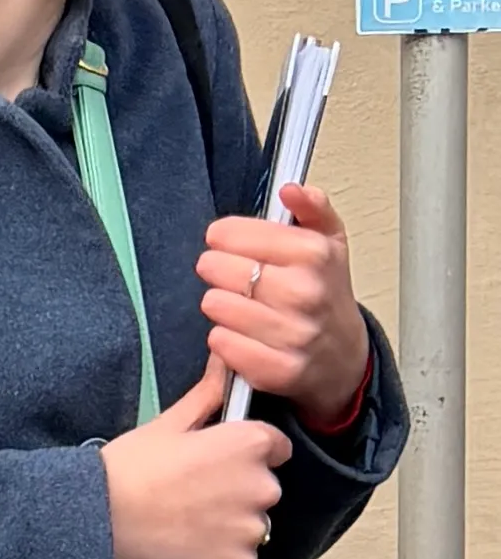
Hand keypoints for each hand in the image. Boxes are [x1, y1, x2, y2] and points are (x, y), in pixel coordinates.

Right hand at [102, 359, 291, 558]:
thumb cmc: (130, 468)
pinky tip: (188, 547)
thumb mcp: (168, 423)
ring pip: (252, 525)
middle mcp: (262, 486)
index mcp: (248, 445)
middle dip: (238, 491)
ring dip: (230, 526)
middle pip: (264, 488)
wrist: (100, 520)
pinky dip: (220, 556)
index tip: (215, 463)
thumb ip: (209, 393)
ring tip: (186, 523)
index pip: (274, 447)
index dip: (244, 453)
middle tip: (191, 495)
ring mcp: (252, 529)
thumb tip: (226, 357)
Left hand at [198, 185, 370, 429]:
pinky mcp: (277, 369)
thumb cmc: (326, 293)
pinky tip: (242, 334)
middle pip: (215, 268)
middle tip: (234, 277)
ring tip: (241, 305)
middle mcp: (305, 292)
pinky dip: (223, 339)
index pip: (229, 233)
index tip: (225, 242)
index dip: (221, 237)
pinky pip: (220, 343)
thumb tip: (291, 189)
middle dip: (217, 270)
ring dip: (220, 304)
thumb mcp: (329, 242)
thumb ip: (311, 208)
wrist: (344, 357)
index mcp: (314, 254)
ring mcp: (293, 334)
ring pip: (214, 305)